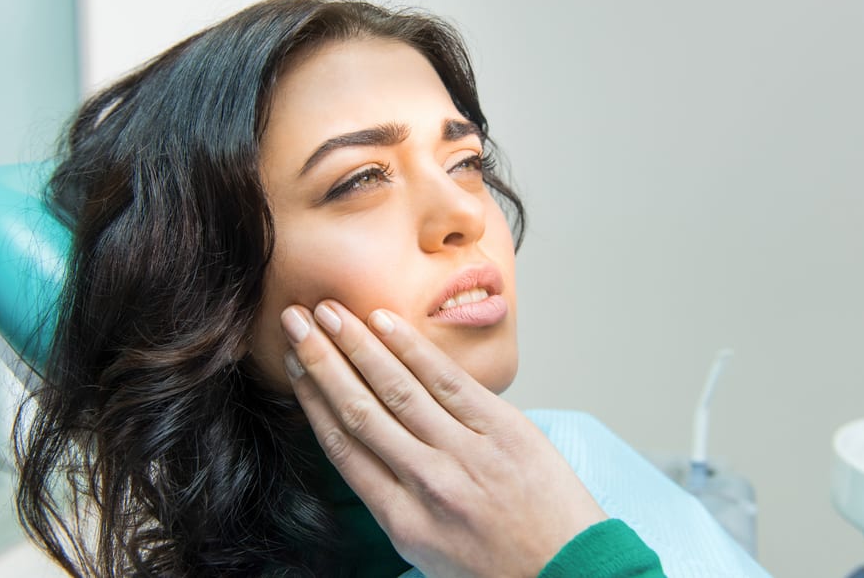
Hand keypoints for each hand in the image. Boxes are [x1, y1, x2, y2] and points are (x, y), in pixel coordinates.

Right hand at [281, 301, 605, 577]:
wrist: (570, 572)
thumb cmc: (498, 566)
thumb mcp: (429, 550)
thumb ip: (394, 499)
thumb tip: (365, 446)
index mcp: (402, 520)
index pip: (343, 448)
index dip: (312, 401)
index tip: (293, 367)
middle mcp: (427, 483)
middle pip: (360, 410)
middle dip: (321, 361)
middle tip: (295, 321)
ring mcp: (466, 453)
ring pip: (397, 389)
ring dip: (357, 345)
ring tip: (330, 311)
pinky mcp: (503, 429)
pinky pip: (448, 381)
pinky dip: (413, 349)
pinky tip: (385, 322)